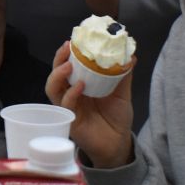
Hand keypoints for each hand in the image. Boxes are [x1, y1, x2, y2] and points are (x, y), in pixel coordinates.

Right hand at [44, 40, 134, 168]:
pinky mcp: (70, 121)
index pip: (68, 66)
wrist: (119, 144)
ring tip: (68, 65)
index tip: (73, 40)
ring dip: (58, 75)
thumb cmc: (116, 118)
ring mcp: (68, 107)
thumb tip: (131, 55)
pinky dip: (71, 94)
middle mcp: (70, 94)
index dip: (68, 53)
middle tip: (68, 48)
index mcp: (80, 85)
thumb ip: (123, 76)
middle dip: (58, 59)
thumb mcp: (122, 94)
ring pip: (53, 89)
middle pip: (56, 74)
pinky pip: (66, 105)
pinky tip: (80, 86)